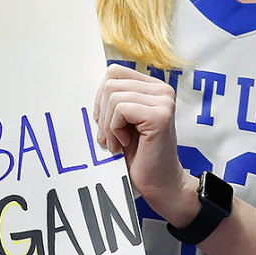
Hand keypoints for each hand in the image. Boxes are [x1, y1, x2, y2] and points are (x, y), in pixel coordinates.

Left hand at [93, 65, 196, 225]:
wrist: (159, 183)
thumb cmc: (140, 155)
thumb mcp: (123, 121)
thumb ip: (114, 100)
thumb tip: (91, 88)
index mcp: (153, 87)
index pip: (114, 72)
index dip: (101, 97)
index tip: (106, 122)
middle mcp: (162, 90)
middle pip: (111, 83)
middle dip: (102, 113)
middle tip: (109, 137)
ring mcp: (163, 101)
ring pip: (113, 96)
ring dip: (108, 125)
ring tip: (117, 143)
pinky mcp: (160, 115)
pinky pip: (120, 109)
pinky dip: (114, 130)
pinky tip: (124, 144)